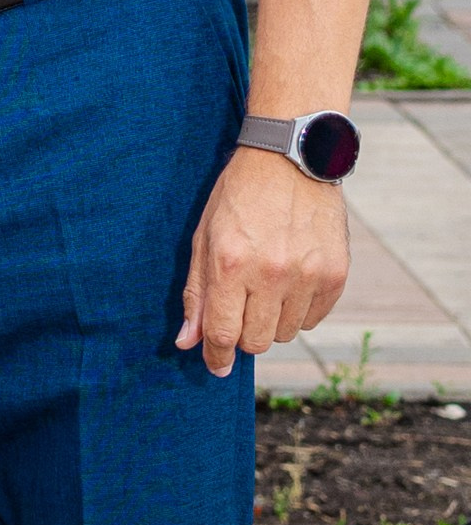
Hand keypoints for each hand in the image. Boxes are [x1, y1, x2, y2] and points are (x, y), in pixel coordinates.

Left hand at [179, 141, 351, 377]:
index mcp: (231, 264)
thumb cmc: (238, 197)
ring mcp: (308, 274)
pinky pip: (314, 319)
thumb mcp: (204, 238)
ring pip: (286, 334)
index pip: (224, 334)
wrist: (291, 159)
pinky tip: (291, 282)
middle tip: (241, 310)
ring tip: (267, 287)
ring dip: (272, 321)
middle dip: (243, 335)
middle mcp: (272, 273)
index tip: (216, 365)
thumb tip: (189, 343)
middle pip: (257, 341)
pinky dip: (299, 311)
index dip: (217, 357)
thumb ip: (196, 293)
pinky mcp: (336, 273)